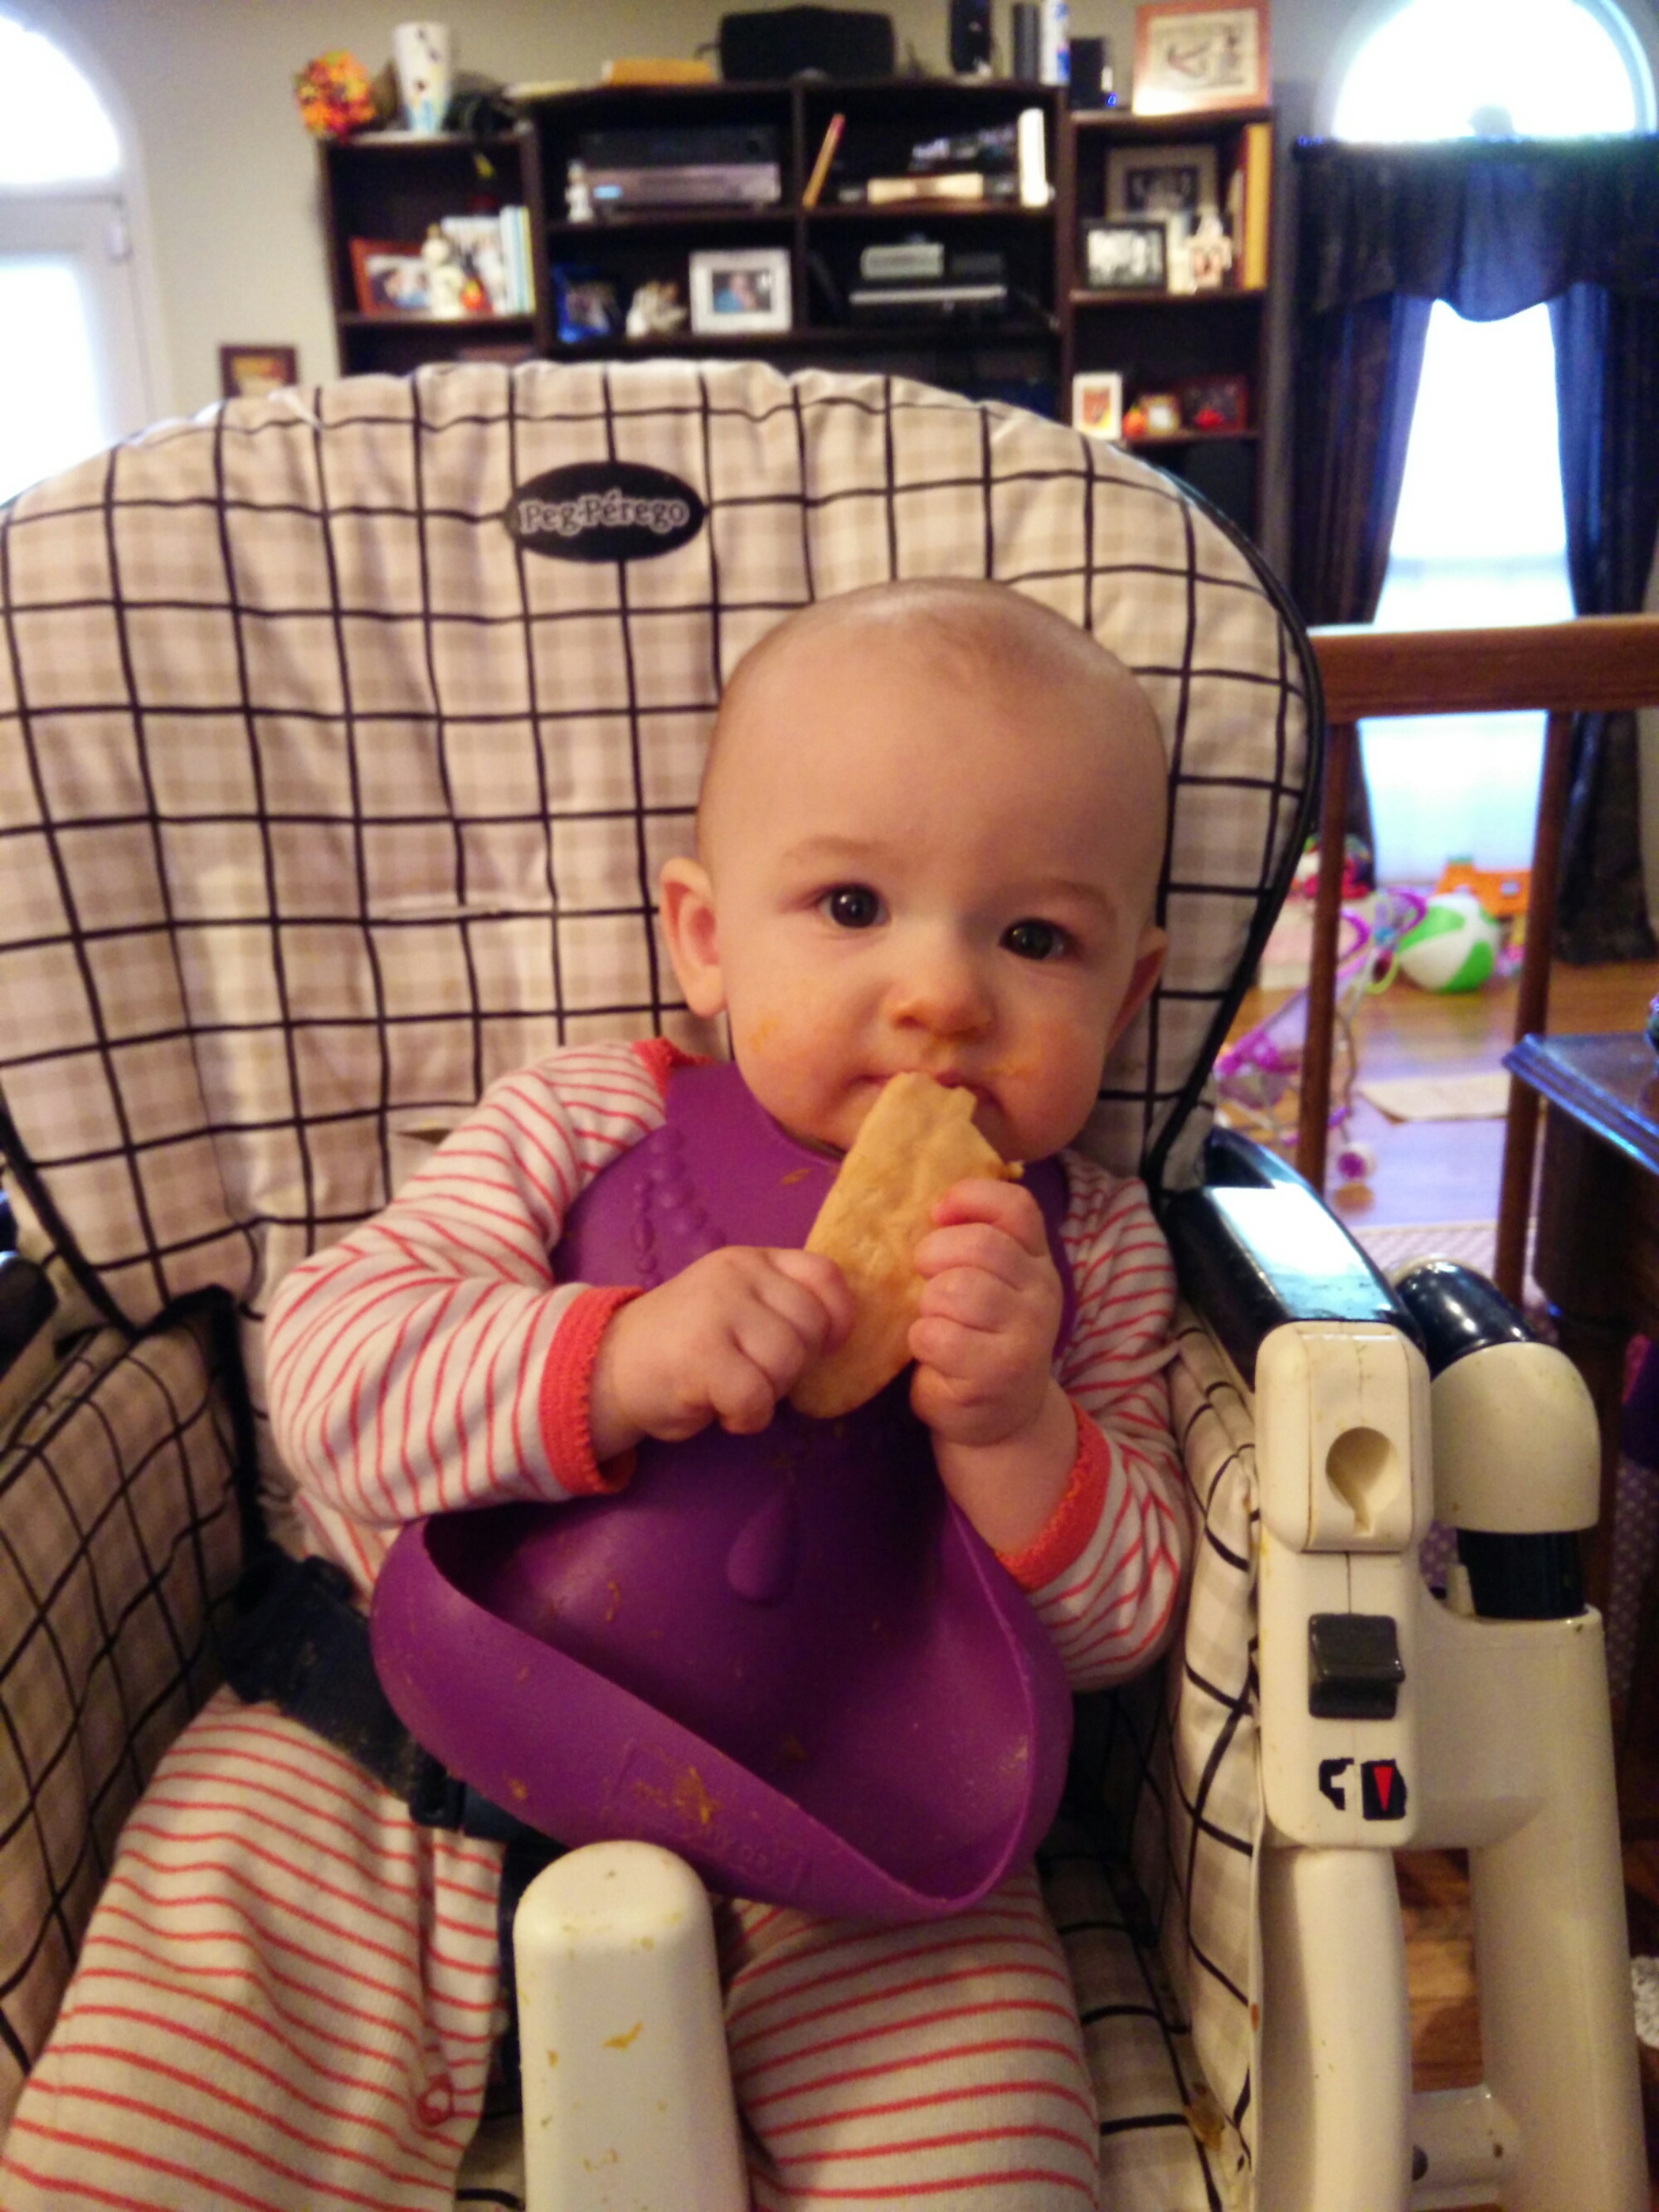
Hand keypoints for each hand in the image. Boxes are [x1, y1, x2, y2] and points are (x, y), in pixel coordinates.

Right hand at [589, 1246, 853, 1458]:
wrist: (605, 1368)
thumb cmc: (682, 1346)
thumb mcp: (736, 1306)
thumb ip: (779, 1305)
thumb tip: (837, 1334)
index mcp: (751, 1260)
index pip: (824, 1275)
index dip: (836, 1317)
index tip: (820, 1347)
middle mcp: (737, 1274)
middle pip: (811, 1325)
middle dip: (796, 1364)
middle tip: (756, 1375)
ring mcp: (717, 1310)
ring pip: (787, 1360)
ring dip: (770, 1392)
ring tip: (737, 1390)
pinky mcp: (700, 1354)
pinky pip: (756, 1396)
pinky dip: (748, 1417)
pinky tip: (723, 1412)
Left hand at [910, 1179, 1062, 1447]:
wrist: (1002, 1418)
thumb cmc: (979, 1335)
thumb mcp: (988, 1282)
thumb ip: (972, 1242)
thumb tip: (932, 1205)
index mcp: (1036, 1260)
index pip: (1016, 1208)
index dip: (971, 1198)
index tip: (937, 1213)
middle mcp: (1041, 1293)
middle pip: (979, 1246)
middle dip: (933, 1254)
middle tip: (923, 1275)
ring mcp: (1025, 1336)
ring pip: (954, 1290)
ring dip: (927, 1304)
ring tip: (935, 1321)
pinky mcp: (996, 1374)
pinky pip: (936, 1336)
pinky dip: (921, 1340)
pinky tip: (934, 1355)